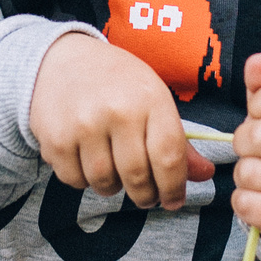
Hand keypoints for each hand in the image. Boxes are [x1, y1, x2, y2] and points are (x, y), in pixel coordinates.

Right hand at [28, 32, 212, 210]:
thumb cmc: (115, 81)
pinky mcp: (55, 139)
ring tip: (113, 171)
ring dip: (113, 187)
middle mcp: (118, 111)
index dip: (174, 188)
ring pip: (105, 183)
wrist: (59, 60)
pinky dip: (83, 179)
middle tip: (146, 196)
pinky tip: (86, 160)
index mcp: (150, 99)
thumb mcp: (152, 99)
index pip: (169, 158)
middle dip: (145, 196)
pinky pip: (75, 180)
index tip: (174, 200)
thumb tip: (205, 174)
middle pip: (138, 177)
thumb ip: (177, 141)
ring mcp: (83, 126)